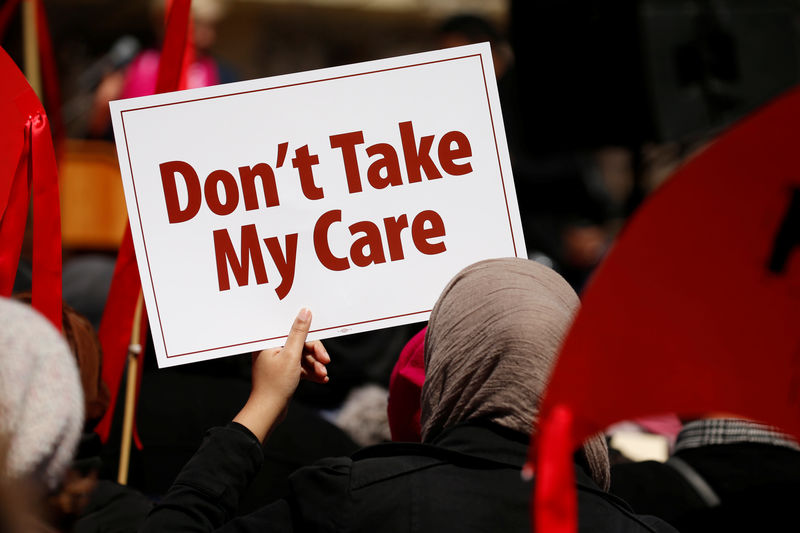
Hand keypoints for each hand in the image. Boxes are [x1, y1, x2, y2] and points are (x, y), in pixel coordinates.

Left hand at [233, 308, 329, 441]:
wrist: (268, 412)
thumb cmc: (275, 384)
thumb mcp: (291, 356)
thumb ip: (299, 333)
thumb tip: (305, 311)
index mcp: (269, 341)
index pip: (293, 330)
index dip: (309, 335)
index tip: (320, 344)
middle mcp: (272, 348)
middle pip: (300, 343)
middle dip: (315, 354)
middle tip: (326, 362)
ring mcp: (277, 361)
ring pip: (302, 356)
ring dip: (315, 364)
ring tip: (323, 375)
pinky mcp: (283, 372)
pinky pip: (300, 367)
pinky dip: (311, 372)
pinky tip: (322, 379)